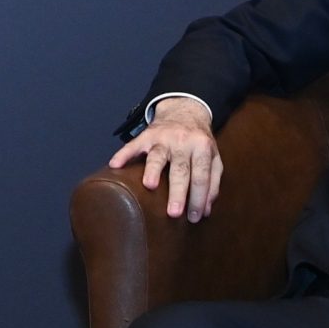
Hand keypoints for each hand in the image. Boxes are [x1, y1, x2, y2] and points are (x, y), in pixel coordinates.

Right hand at [107, 97, 222, 221]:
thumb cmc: (199, 141)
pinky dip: (123, 154)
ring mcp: (163, 138)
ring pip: (157, 156)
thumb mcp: (213, 158)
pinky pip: (133, 145)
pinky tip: (115, 165)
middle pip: (180, 170)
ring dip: (153, 170)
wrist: (185, 109)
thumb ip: (212, 183)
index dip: (199, 198)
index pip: (202, 176)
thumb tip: (205, 210)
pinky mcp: (146, 135)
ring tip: (149, 186)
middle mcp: (183, 142)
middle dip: (178, 192)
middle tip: (174, 213)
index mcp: (202, 148)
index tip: (194, 218)